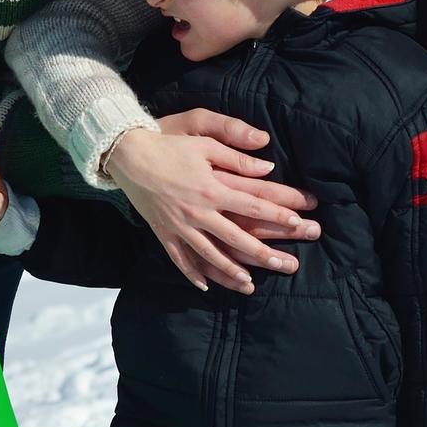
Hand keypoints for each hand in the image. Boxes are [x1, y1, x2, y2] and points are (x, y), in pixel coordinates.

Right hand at [103, 111, 318, 292]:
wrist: (128, 154)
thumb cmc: (169, 144)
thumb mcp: (204, 141)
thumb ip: (236, 155)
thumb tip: (267, 167)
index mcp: (212, 188)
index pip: (253, 204)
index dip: (278, 214)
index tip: (298, 223)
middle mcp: (198, 211)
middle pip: (237, 237)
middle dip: (263, 253)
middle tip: (286, 266)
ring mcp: (179, 225)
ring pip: (210, 255)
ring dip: (231, 272)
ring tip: (249, 285)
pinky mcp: (163, 232)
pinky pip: (179, 258)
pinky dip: (191, 274)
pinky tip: (204, 285)